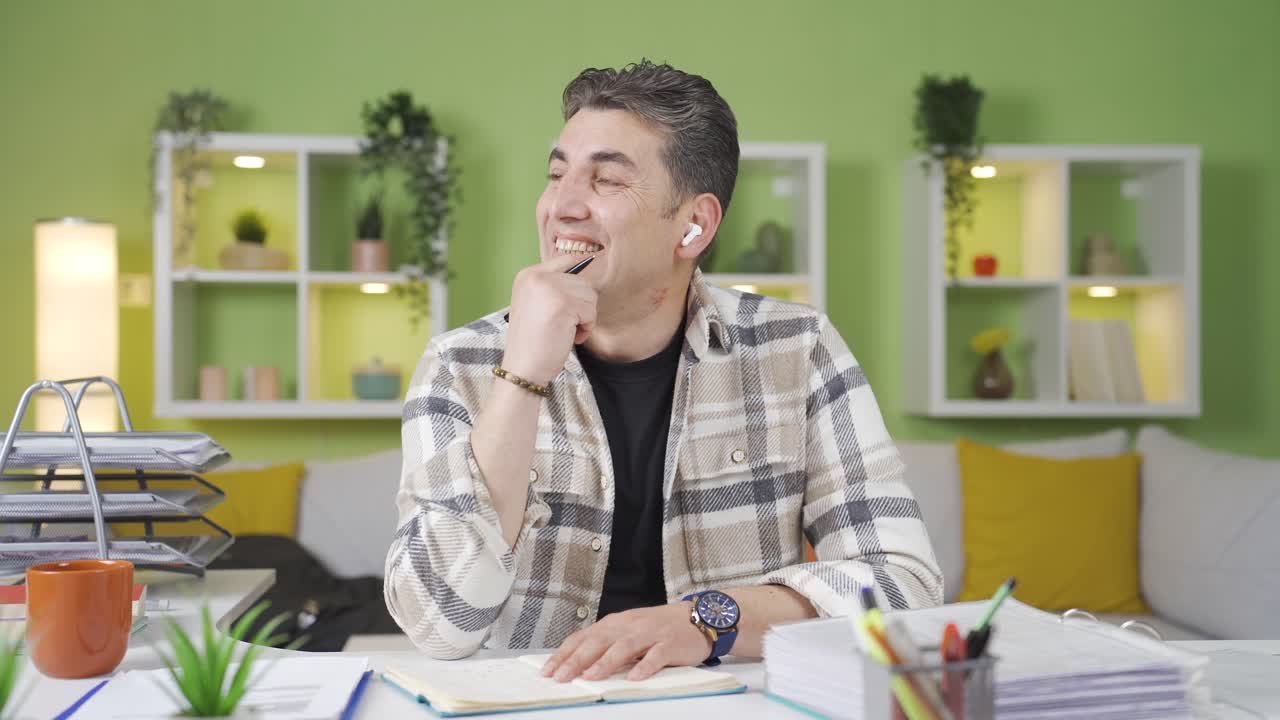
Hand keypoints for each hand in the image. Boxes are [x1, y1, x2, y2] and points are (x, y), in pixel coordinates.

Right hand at [503, 254, 597, 384]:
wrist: (522, 367)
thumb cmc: (533, 342)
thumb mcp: (536, 304)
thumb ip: (554, 287)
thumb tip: (588, 264)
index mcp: (527, 275)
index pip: (567, 260)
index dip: (579, 277)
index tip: (582, 288)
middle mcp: (536, 277)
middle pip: (583, 281)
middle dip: (582, 305)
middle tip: (565, 325)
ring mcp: (549, 289)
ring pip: (590, 296)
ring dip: (585, 318)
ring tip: (565, 331)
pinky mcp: (563, 304)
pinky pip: (591, 312)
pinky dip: (586, 328)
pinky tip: (569, 337)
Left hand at [540, 603, 711, 682]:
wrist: (697, 617)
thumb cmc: (659, 628)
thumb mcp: (628, 632)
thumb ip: (607, 645)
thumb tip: (578, 665)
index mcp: (615, 623)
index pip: (583, 637)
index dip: (565, 653)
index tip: (548, 670)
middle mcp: (629, 625)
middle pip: (598, 641)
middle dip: (577, 659)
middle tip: (561, 677)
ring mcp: (650, 633)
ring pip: (624, 646)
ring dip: (606, 662)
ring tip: (590, 676)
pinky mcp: (670, 643)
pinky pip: (656, 655)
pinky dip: (644, 666)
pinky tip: (634, 678)